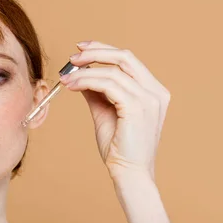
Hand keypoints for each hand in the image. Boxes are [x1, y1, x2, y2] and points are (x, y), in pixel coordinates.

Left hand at [60, 41, 170, 180]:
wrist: (129, 173)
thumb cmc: (119, 147)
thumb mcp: (106, 112)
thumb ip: (97, 92)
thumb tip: (81, 74)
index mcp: (153, 91)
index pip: (129, 60)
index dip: (104, 50)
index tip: (81, 49)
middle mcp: (156, 92)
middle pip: (124, 57)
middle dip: (95, 52)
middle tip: (73, 57)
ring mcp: (149, 99)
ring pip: (112, 71)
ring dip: (84, 72)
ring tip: (66, 79)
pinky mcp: (137, 107)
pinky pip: (107, 85)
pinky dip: (86, 81)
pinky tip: (72, 86)